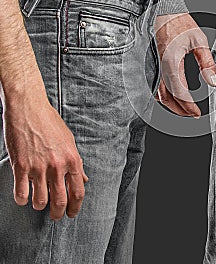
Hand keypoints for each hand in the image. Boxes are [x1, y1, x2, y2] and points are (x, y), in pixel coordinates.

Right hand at [2, 88, 87, 220]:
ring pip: (40, 200)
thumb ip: (76, 162)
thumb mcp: (69, 141)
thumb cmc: (50, 122)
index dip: (76, 206)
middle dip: (59, 213)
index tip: (72, 213)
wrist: (29, 109)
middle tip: (56, 216)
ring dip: (39, 206)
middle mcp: (57, 165)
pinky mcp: (21, 166)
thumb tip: (83, 178)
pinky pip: (21, 193)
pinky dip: (22, 200)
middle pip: (60, 200)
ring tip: (39, 203)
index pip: (78, 190)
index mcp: (72, 159)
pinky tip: (23, 197)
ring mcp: (38, 167)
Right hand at [154, 13, 215, 117]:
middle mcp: (159, 66)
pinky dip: (163, 96)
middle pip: (166, 97)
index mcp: (171, 61)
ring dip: (170, 105)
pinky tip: (171, 98)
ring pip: (158, 93)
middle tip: (192, 115)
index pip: (179, 92)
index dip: (188, 106)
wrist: (164, 12)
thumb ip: (207, 63)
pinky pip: (154, 85)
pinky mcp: (152, 64)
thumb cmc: (181, 23)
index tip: (197, 113)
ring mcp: (153, 66)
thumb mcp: (199, 41)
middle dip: (179, 110)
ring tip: (184, 109)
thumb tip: (213, 82)